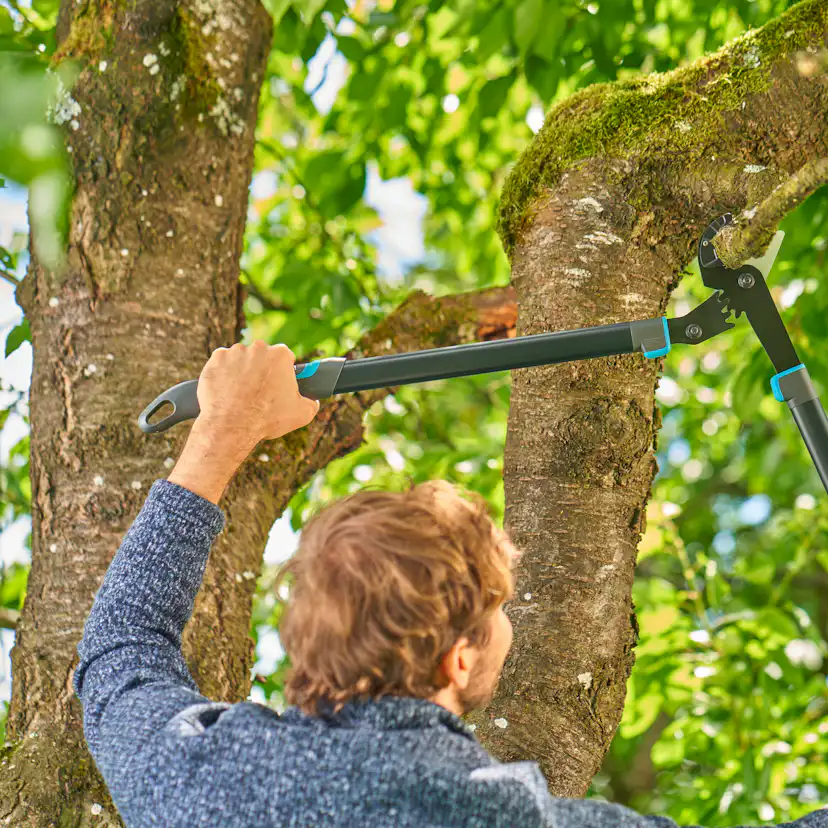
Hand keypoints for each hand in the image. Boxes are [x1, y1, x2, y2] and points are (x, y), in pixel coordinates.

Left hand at [195, 341, 319, 448]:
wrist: (231, 426)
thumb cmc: (266, 419)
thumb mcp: (301, 414)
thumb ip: (311, 403)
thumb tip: (313, 401)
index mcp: (280, 355)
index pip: (285, 357)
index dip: (282, 371)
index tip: (278, 383)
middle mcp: (258, 348)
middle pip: (262, 356)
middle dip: (261, 369)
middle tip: (258, 391)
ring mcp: (235, 352)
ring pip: (241, 359)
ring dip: (241, 371)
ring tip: (240, 393)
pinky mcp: (216, 360)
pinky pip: (221, 363)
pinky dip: (223, 373)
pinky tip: (226, 389)